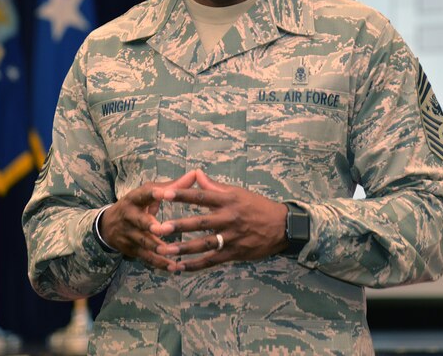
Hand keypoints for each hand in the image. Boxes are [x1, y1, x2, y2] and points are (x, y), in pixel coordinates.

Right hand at [98, 170, 197, 270]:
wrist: (108, 225)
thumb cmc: (137, 205)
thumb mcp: (149, 193)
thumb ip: (173, 186)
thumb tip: (196, 174)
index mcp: (135, 198)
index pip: (143, 194)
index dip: (152, 193)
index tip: (162, 193)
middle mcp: (129, 216)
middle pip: (140, 221)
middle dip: (149, 225)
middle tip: (161, 229)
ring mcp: (129, 234)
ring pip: (144, 242)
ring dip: (158, 248)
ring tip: (173, 253)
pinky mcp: (131, 249)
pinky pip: (146, 257)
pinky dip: (159, 263)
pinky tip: (173, 267)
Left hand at [155, 169, 288, 271]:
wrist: (282, 226)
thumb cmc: (258, 206)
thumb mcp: (238, 192)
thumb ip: (215, 186)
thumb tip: (196, 174)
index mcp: (228, 200)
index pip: (201, 196)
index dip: (183, 195)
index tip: (165, 194)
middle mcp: (229, 218)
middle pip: (200, 222)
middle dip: (178, 226)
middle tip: (159, 228)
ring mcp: (232, 237)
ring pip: (204, 244)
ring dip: (183, 248)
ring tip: (164, 250)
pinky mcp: (235, 253)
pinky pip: (212, 260)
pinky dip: (196, 265)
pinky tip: (180, 267)